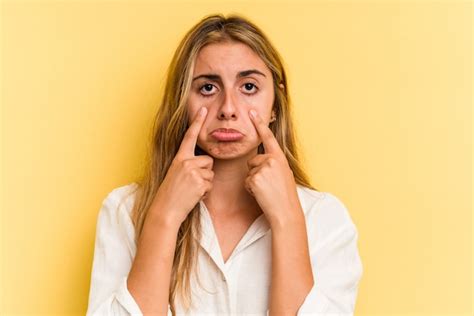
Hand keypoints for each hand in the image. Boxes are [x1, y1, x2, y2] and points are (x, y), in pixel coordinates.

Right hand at [151, 107, 213, 225]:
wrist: (165, 210)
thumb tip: (204, 162)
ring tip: (191, 190)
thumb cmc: (171, 194)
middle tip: (191, 183)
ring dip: (205, 183)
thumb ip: (188, 165)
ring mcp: (192, 171)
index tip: (202, 109)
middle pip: (208, 160)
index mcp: (179, 158)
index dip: (196, 122)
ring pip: (211, 173)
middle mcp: (185, 161)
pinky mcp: (199, 181)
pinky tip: (193, 196)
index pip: (189, 137)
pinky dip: (205, 192)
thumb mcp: (176, 174)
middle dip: (205, 172)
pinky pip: (210, 184)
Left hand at [245, 109, 302, 226]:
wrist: (286, 212)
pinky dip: (252, 190)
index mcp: (279, 157)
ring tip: (267, 191)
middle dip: (256, 172)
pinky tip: (262, 195)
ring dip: (254, 182)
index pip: (268, 138)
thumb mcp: (284, 174)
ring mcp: (263, 168)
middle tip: (269, 186)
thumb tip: (260, 161)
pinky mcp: (254, 178)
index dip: (259, 124)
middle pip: (253, 160)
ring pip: (249, 172)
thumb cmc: (285, 196)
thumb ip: (273, 164)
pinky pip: (246, 182)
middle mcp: (272, 160)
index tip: (252, 112)